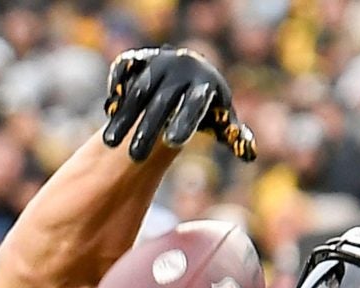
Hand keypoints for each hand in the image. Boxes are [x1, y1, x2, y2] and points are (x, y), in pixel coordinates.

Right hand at [101, 48, 252, 163]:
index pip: (194, 105)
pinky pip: (124, 70)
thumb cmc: (208, 105)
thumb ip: (235, 137)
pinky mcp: (139, 57)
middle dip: (147, 130)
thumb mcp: (223, 120)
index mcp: (205, 85)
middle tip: (136, 157)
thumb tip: (249, 154)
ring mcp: (159, 61)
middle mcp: (182, 69)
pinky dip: (116, 90)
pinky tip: (110, 113)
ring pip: (139, 90)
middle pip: (162, 102)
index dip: (184, 122)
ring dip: (124, 117)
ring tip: (111, 144)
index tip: (173, 144)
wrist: (188, 70)